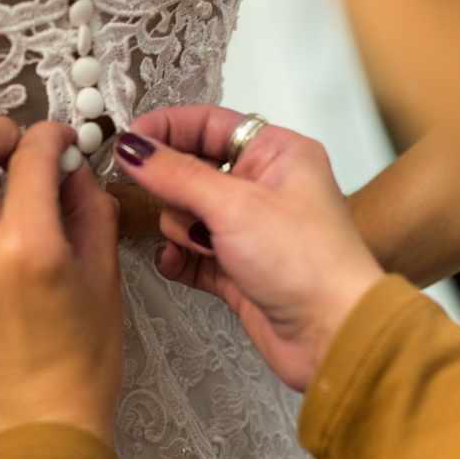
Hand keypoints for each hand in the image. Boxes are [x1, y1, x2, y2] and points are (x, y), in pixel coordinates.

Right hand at [114, 105, 384, 390]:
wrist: (332, 334)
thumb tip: (133, 148)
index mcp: (277, 154)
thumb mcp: (233, 205)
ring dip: (180, 228)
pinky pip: (188, 252)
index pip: (209, 124)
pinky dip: (177, 257)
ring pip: (185, 212)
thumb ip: (175, 174)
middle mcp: (264, 187)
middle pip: (191, 168)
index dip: (166, 128)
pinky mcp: (235, 268)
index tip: (127, 141)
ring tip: (198, 242)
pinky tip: (175, 261)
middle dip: (171, 187)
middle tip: (153, 195)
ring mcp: (249, 229)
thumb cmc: (308, 263)